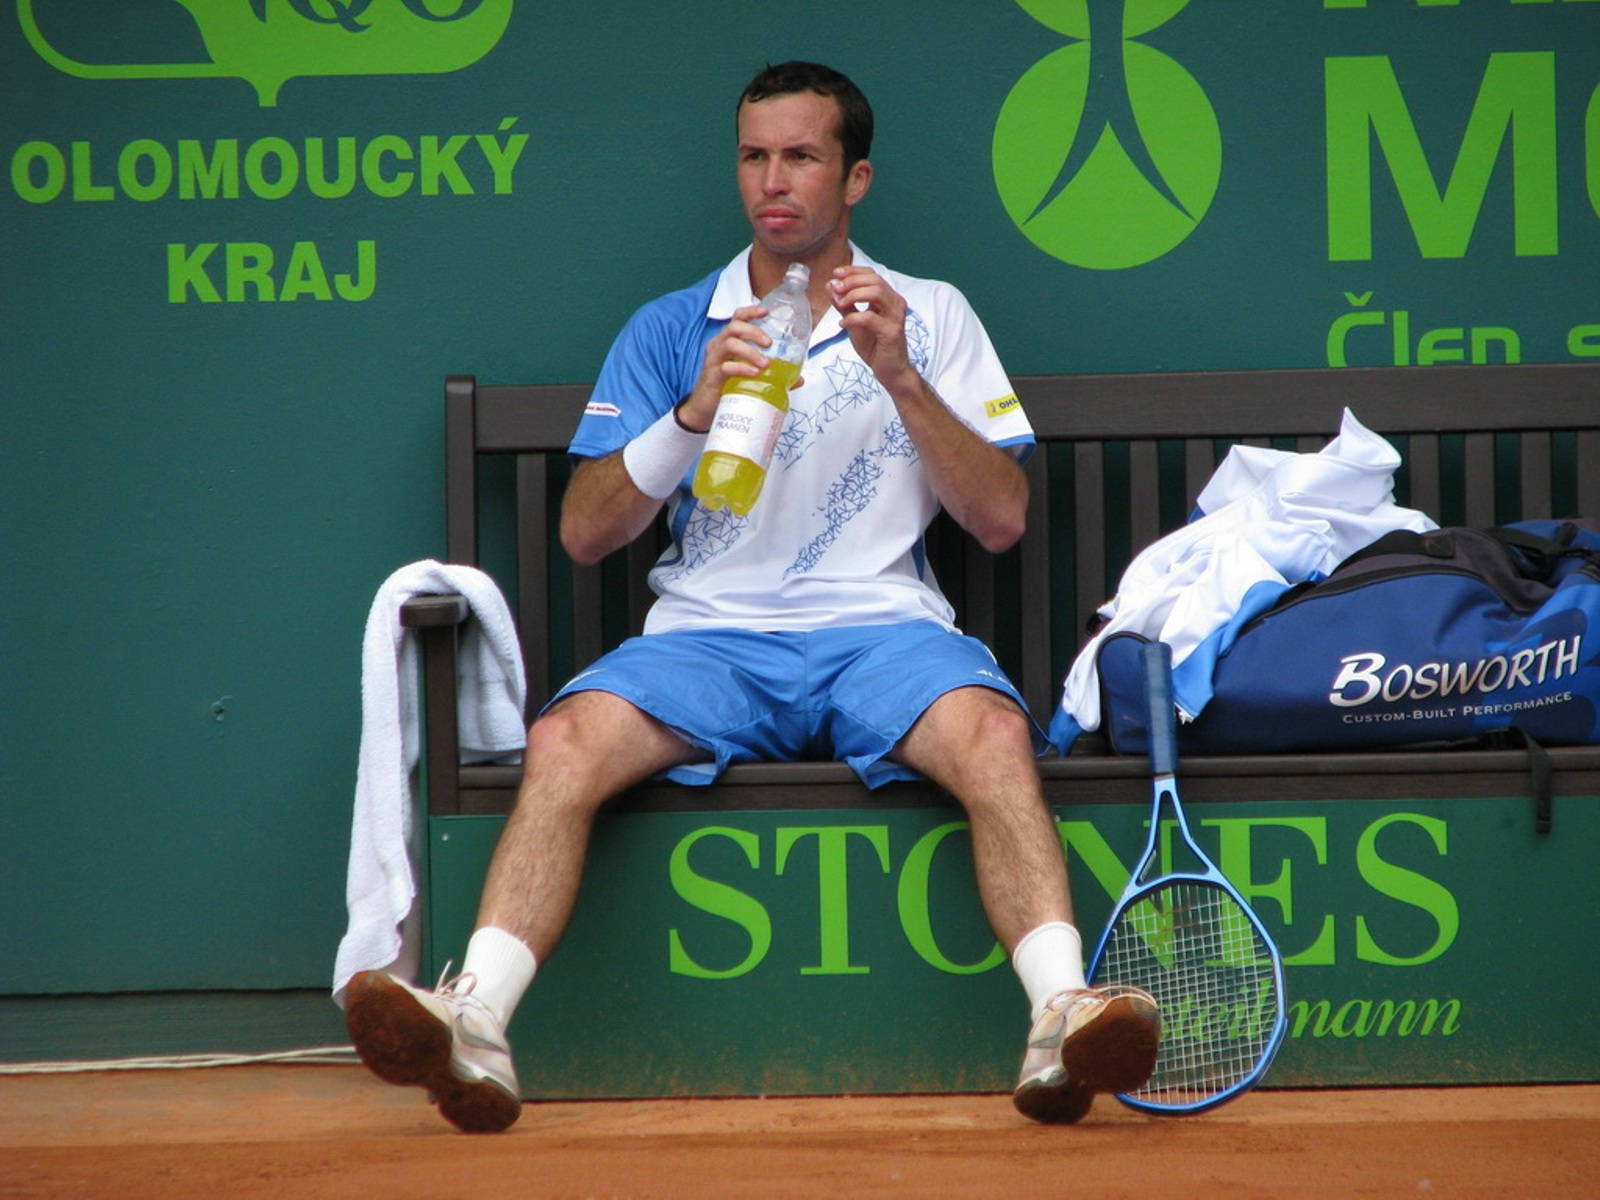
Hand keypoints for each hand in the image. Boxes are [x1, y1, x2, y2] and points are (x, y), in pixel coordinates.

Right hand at [678, 303, 803, 429]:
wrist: (704, 409)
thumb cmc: (726, 387)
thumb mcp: (748, 376)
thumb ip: (772, 375)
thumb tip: (798, 379)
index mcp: (728, 341)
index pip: (737, 318)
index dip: (750, 312)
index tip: (766, 312)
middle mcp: (719, 346)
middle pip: (734, 327)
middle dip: (754, 331)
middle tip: (769, 343)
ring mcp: (714, 360)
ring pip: (730, 344)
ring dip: (750, 351)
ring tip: (765, 363)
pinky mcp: (712, 375)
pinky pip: (726, 367)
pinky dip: (742, 368)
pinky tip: (754, 373)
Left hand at [828, 266, 915, 392]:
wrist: (890, 371)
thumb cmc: (875, 346)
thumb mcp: (855, 322)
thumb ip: (844, 305)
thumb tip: (830, 286)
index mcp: (888, 298)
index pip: (872, 275)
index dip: (853, 271)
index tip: (836, 274)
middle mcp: (895, 303)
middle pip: (874, 280)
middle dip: (851, 281)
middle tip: (836, 288)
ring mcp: (896, 317)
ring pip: (876, 293)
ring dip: (853, 295)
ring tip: (840, 303)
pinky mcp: (892, 331)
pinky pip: (870, 318)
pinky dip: (853, 318)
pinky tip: (843, 325)